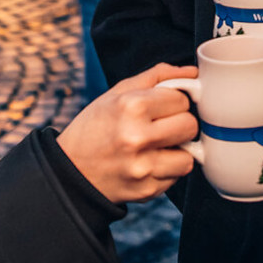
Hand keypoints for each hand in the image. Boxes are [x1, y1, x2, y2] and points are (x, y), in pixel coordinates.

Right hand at [56, 63, 199, 202]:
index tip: (160, 108)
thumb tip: (191, 73)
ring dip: (177, 151)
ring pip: (188, 156)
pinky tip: (147, 163)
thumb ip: (156, 77)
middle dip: (179, 124)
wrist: (71, 172)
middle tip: (160, 127)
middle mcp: (137, 137)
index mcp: (131, 107)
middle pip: (190, 126)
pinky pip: (176, 177)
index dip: (173, 103)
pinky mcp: (147, 190)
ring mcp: (143, 167)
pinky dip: (166, 170)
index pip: (181, 100)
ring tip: (155, 148)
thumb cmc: (95, 128)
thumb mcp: (116, 94)